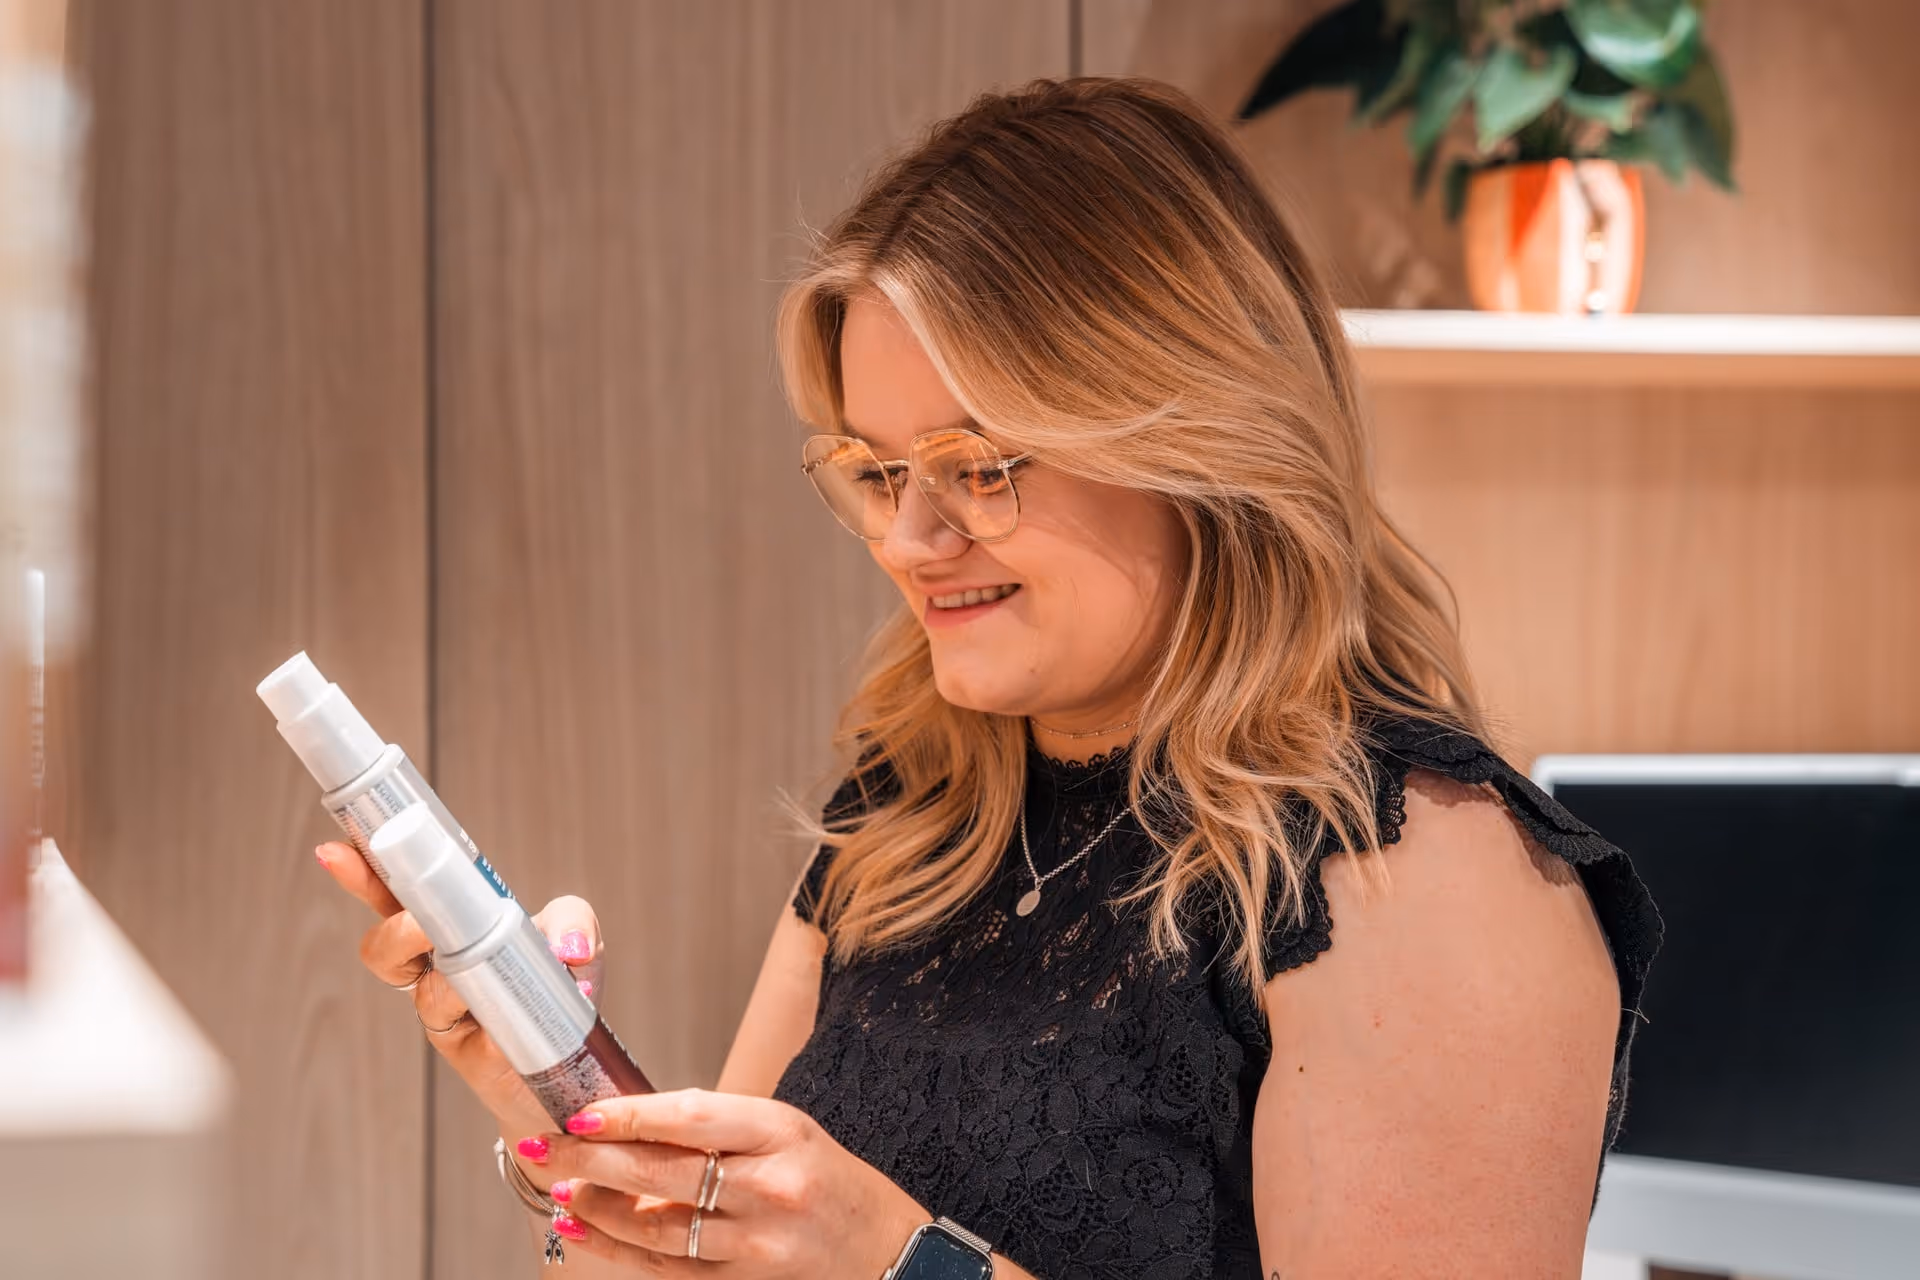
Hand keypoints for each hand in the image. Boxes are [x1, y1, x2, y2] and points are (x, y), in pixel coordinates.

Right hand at [314, 839, 603, 1133]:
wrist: (575, 1066)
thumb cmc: (557, 989)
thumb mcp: (575, 938)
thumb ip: (572, 920)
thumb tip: (566, 946)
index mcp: (449, 929)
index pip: (395, 898)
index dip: (363, 876)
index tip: (334, 850)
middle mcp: (436, 972)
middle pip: (383, 951)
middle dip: (396, 933)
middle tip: (421, 925)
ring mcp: (448, 1017)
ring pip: (425, 995)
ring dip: (448, 981)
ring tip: (479, 971)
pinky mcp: (472, 1059)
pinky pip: (473, 1041)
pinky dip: (493, 1028)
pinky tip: (510, 1028)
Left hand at [512, 1090, 928, 1274]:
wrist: (885, 1249)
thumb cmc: (827, 1179)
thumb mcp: (785, 1132)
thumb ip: (718, 1126)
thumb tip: (632, 1120)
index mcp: (781, 1134)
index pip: (694, 1119)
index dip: (631, 1116)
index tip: (583, 1113)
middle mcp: (771, 1189)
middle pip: (664, 1175)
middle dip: (594, 1160)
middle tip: (546, 1147)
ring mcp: (759, 1245)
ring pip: (658, 1230)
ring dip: (598, 1209)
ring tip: (562, 1186)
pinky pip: (668, 1270)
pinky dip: (619, 1250)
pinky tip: (584, 1229)